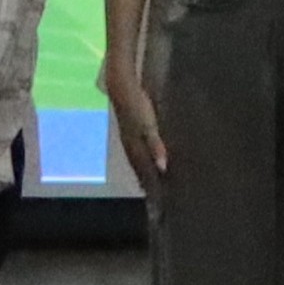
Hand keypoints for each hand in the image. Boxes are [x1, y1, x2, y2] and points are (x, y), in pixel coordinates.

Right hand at [104, 66, 168, 198]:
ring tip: (145, 183)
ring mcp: (127, 137)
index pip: (144, 170)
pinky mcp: (128, 129)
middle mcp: (130, 145)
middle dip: (145, 181)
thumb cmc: (138, 106)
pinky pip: (133, 150)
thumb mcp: (149, 127)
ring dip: (140, 172)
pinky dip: (138, 159)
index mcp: (135, 146)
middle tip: (151, 195)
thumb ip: (155, 146)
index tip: (156, 197)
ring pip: (134, 160)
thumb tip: (162, 167)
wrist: (121, 87)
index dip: (150, 183)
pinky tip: (143, 159)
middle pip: (138, 167)